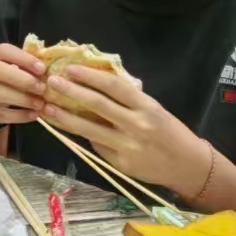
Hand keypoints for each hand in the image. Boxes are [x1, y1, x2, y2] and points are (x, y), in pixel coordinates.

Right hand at [0, 43, 46, 133]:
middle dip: (23, 79)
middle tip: (42, 88)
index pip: (3, 50)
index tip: (42, 69)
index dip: (24, 58)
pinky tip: (32, 116)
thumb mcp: (0, 73)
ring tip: (40, 104)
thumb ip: (18, 68)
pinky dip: (18, 115)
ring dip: (23, 98)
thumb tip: (46, 70)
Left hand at [42, 65, 212, 197]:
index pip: (114, 86)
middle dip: (71, 92)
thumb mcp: (153, 109)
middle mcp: (136, 124)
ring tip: (47, 108)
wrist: (188, 166)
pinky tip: (64, 128)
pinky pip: (96, 146)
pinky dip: (79, 135)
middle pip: (97, 105)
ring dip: (64, 117)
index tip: (70, 69)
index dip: (90, 76)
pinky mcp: (120, 163)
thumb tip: (95, 82)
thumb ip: (128, 98)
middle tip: (51, 83)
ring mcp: (127, 146)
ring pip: (89, 129)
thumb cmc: (169, 132)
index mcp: (146, 106)